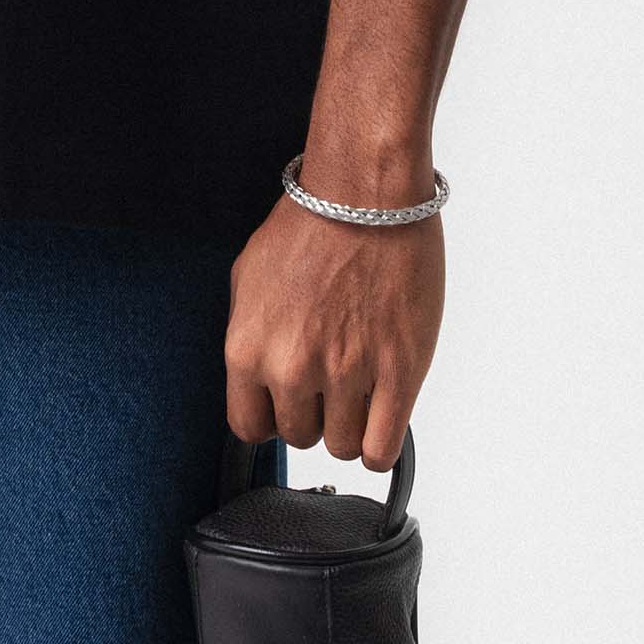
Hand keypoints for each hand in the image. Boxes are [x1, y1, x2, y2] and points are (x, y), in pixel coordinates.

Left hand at [223, 187, 443, 471]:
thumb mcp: (249, 276)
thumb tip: (256, 379)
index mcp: (247, 347)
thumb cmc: (311, 224)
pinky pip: (382, 451)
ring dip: (350, 424)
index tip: (287, 402)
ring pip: (343, 447)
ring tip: (358, 386)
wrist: (365, 193)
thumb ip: (249, 337)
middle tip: (329, 376)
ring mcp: (345, 374)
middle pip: (300, 437)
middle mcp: (290, 368)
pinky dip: (381, 444)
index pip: (249, 427)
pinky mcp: (396, 374)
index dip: (271, 416)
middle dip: (314, 412)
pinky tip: (382, 415)